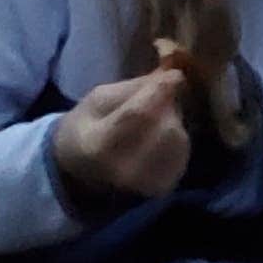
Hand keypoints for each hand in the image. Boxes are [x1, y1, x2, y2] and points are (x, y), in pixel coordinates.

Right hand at [50, 65, 189, 202]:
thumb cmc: (85, 129)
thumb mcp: (97, 100)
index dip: (160, 91)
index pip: (139, 114)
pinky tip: (160, 136)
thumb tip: (169, 74)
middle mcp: (125, 171)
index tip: (175, 74)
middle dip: (168, 106)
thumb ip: (132, 88)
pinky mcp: (163, 188)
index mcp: (99, 146)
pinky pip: (183, 154)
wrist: (80, 173)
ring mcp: (146, 184)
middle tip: (159, 98)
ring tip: (156, 118)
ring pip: (179, 140)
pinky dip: (176, 139)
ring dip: (173, 121)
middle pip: (165, 128)